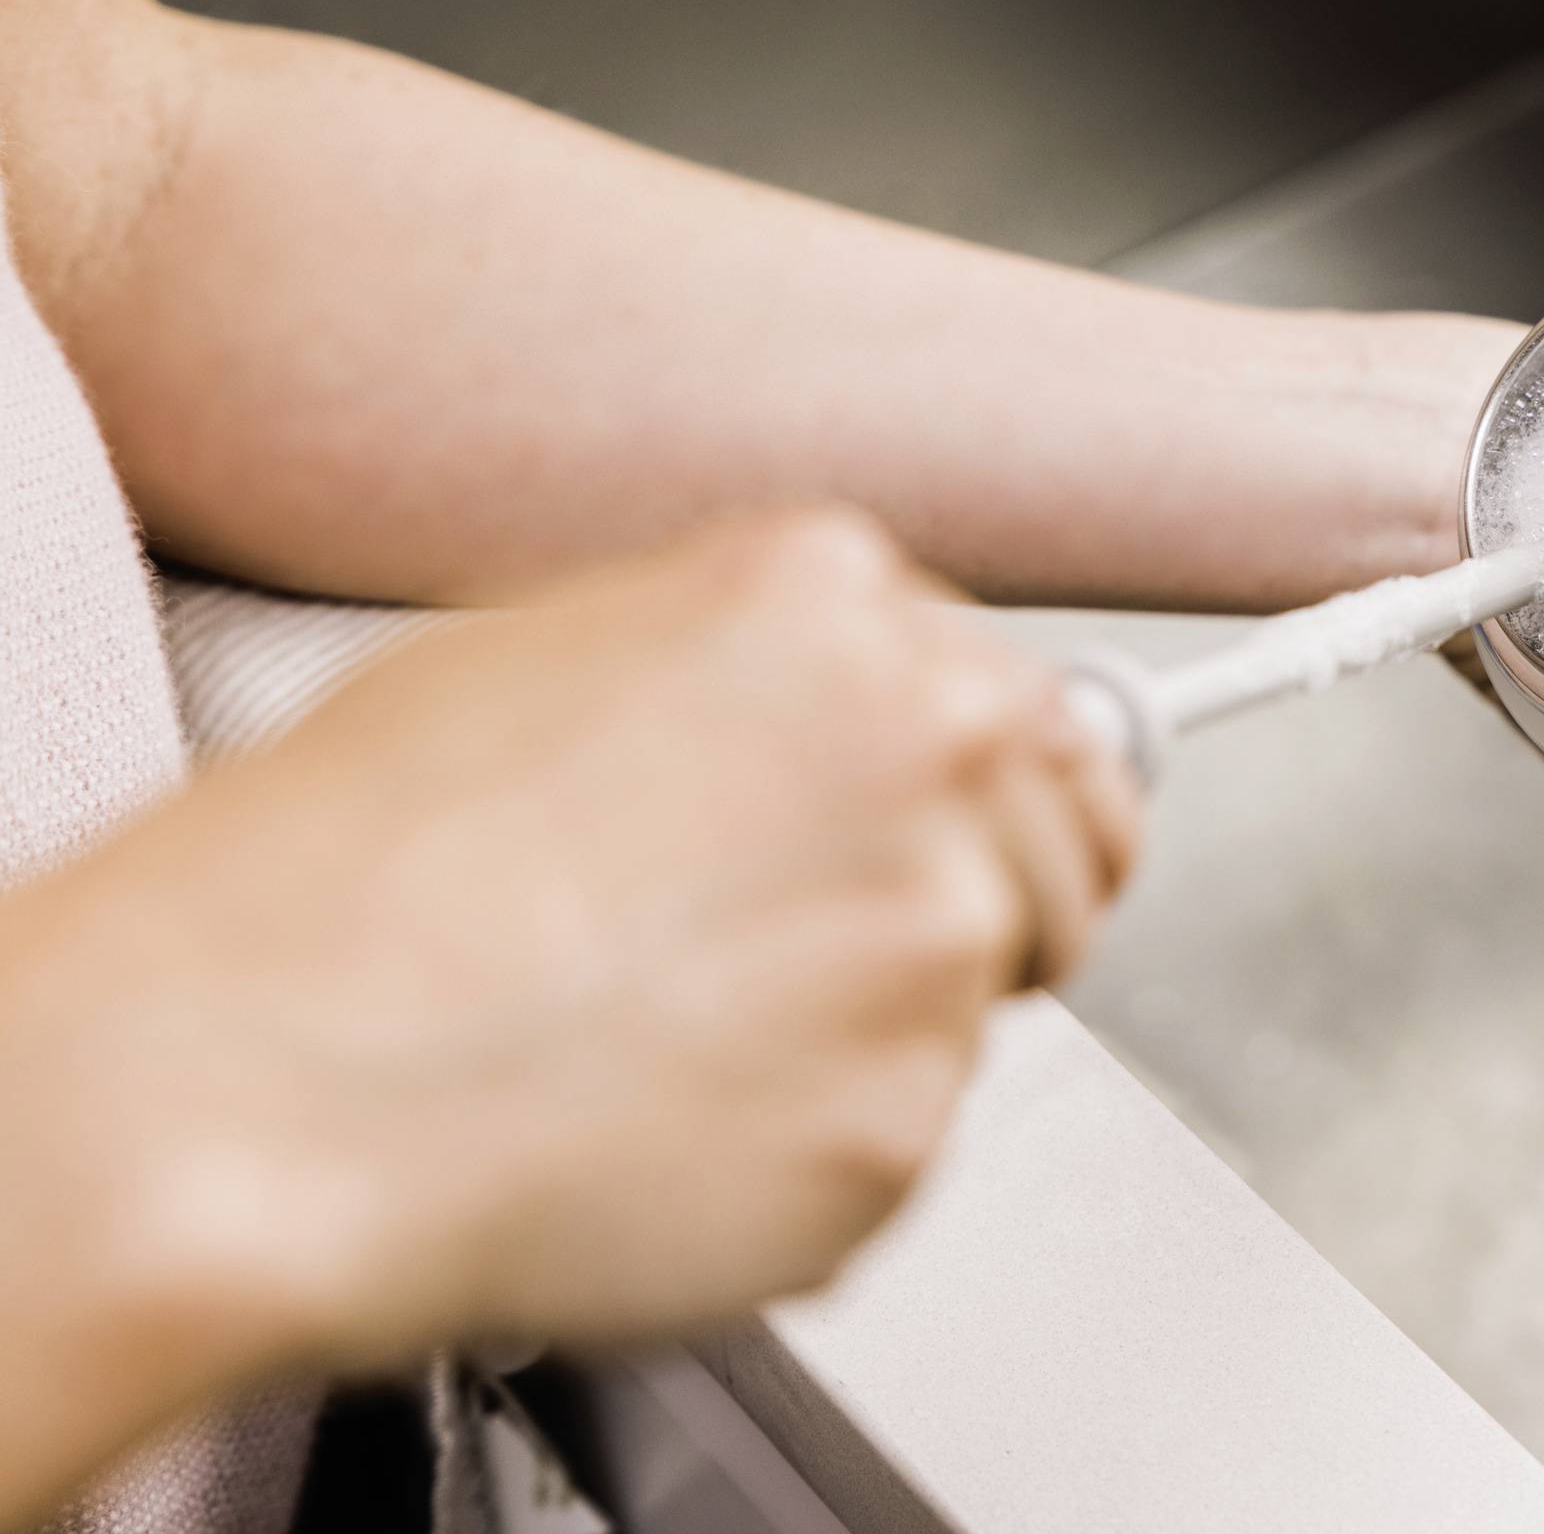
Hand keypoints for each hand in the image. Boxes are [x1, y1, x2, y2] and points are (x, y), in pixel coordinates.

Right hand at [2, 508, 1139, 1379]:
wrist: (260, 1076)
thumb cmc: (342, 880)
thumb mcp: (536, 664)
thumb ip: (740, 682)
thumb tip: (804, 730)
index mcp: (833, 606)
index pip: (1023, 697)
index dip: (982, 787)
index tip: (966, 826)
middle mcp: (930, 746)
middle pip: (1069, 834)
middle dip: (995, 893)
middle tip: (843, 952)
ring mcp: (935, 933)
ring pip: (985, 997)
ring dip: (880, 1028)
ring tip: (687, 1038)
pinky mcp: (911, 1118)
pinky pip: (901, 1140)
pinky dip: (811, 1153)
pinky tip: (665, 1122)